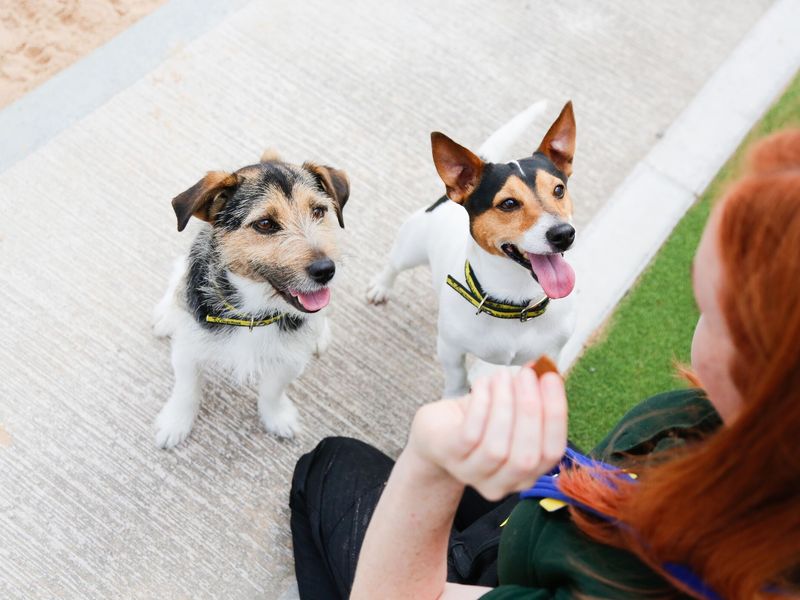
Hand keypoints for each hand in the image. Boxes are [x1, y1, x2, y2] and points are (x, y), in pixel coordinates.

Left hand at [407, 367, 567, 499]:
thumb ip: (531, 400)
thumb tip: (544, 371)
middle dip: (530, 410)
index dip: (555, 416)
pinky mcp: (449, 456)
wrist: (435, 432)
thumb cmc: (478, 420)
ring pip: (497, 448)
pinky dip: (481, 405)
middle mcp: (502, 483)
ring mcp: (473, 473)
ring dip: (504, 404)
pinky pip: (470, 435)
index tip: (551, 378)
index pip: (551, 453)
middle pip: (526, 457)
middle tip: (526, 375)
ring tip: (502, 375)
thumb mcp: (509, 413)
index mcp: (527, 474)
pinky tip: (483, 384)